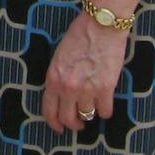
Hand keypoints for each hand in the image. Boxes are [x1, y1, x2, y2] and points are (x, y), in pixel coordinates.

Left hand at [41, 13, 130, 133]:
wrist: (100, 25)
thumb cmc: (79, 36)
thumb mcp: (59, 57)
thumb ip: (58, 77)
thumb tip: (62, 96)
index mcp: (53, 78)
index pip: (49, 110)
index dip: (54, 123)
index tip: (60, 128)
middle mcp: (68, 87)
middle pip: (68, 118)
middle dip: (74, 124)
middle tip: (79, 124)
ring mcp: (87, 89)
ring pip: (88, 115)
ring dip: (90, 114)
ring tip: (93, 107)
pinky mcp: (105, 88)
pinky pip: (105, 111)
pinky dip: (105, 110)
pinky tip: (105, 104)